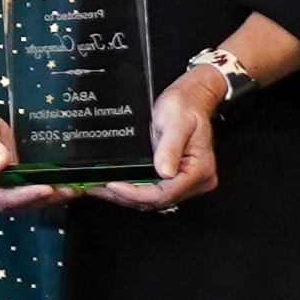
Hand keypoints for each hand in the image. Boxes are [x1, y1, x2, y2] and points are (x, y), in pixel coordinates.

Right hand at [0, 79, 57, 213]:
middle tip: (65, 190)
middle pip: (11, 205)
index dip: (22, 196)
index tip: (44, 189)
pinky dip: (43, 193)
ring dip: (46, 199)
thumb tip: (1, 164)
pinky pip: (25, 195)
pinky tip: (61, 188)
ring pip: (21, 204)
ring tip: (69, 190)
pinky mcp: (5, 189)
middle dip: (39, 199)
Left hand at [93, 70, 226, 212]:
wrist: (190, 99)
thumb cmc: (186, 107)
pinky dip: (133, 189)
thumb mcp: (177, 122)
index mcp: (199, 171)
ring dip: (126, 196)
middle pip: (157, 200)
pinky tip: (115, 184)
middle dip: (126, 196)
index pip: (165, 194)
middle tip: (100, 188)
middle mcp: (194, 181)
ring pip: (152, 199)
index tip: (115, 186)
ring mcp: (184, 182)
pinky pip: (151, 190)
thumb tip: (164, 172)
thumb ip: (170, 148)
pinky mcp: (173, 178)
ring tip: (101, 188)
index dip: (137, 194)